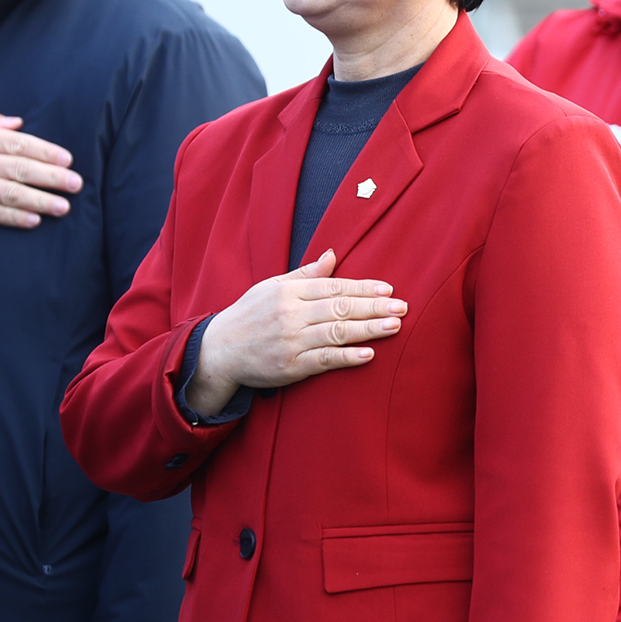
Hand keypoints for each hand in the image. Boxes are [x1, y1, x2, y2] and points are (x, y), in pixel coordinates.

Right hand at [0, 105, 81, 227]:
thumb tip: (17, 124)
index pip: (21, 144)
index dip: (47, 152)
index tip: (67, 160)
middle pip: (23, 169)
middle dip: (53, 178)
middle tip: (76, 184)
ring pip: (12, 194)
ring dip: (41, 201)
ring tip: (63, 207)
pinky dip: (14, 218)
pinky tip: (33, 220)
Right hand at [184, 251, 403, 416]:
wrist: (219, 351)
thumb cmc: (249, 316)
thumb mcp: (272, 287)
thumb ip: (305, 274)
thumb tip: (332, 254)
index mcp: (288, 292)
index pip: (333, 287)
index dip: (362, 287)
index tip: (387, 289)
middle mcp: (290, 314)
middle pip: (339, 308)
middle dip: (373, 307)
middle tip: (401, 307)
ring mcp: (291, 341)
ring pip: (336, 333)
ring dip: (368, 329)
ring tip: (393, 326)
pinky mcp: (291, 367)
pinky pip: (324, 360)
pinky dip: (347, 357)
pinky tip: (368, 354)